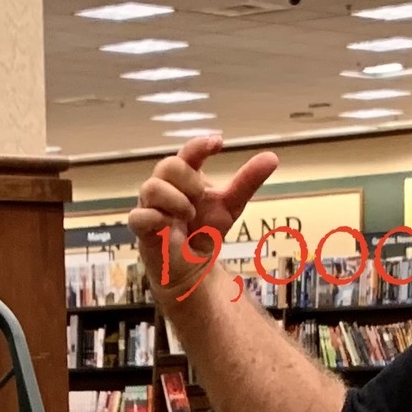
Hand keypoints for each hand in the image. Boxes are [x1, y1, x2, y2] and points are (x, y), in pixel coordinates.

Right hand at [129, 133, 278, 306]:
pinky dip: (157, 219)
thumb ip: (247, 182)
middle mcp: (164, 186)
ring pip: (151, 188)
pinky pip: (140, 217)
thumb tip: (272, 157)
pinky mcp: (142, 229)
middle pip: (168, 165)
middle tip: (201, 197)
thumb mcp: (231, 205)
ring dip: (175, 200)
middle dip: (188, 179)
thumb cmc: (206, 230)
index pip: (188, 152)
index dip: (199, 145)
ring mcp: (150, 206)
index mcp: (185, 176)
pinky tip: (171, 227)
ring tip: (189, 215)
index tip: (218, 143)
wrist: (192, 268)